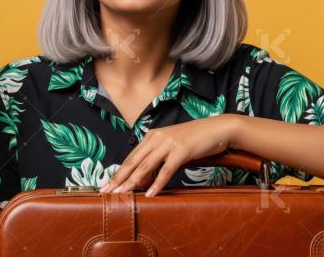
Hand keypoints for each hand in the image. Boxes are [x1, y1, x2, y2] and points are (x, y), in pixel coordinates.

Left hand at [99, 114, 240, 196]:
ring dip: (133, 182)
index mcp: (152, 136)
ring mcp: (169, 143)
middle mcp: (157, 138)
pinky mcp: (181, 151)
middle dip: (119, 178)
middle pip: (133, 161)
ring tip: (122, 194)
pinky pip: (166, 170)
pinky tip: (150, 194)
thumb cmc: (195, 139)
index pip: (131, 157)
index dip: (118, 172)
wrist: (217, 129)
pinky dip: (157, 184)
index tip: (107, 184)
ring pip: (146, 166)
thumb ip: (157, 158)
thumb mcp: (171, 146)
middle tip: (107, 191)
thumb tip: (143, 179)